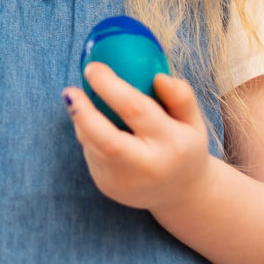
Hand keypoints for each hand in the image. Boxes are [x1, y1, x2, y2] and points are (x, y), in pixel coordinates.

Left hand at [64, 64, 215, 211]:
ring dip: (83, 121)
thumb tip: (158, 77)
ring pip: (91, 144)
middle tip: (70, 90)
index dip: (109, 86)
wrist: (180, 194)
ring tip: (86, 105)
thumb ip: (181, 96)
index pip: (136, 109)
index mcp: (172, 144)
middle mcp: (147, 166)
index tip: (93, 68)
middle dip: (82, 112)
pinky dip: (89, 136)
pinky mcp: (107, 187)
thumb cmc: (185, 147)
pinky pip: (90, 154)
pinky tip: (98, 129)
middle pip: (106, 139)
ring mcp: (124, 181)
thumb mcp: (193, 121)